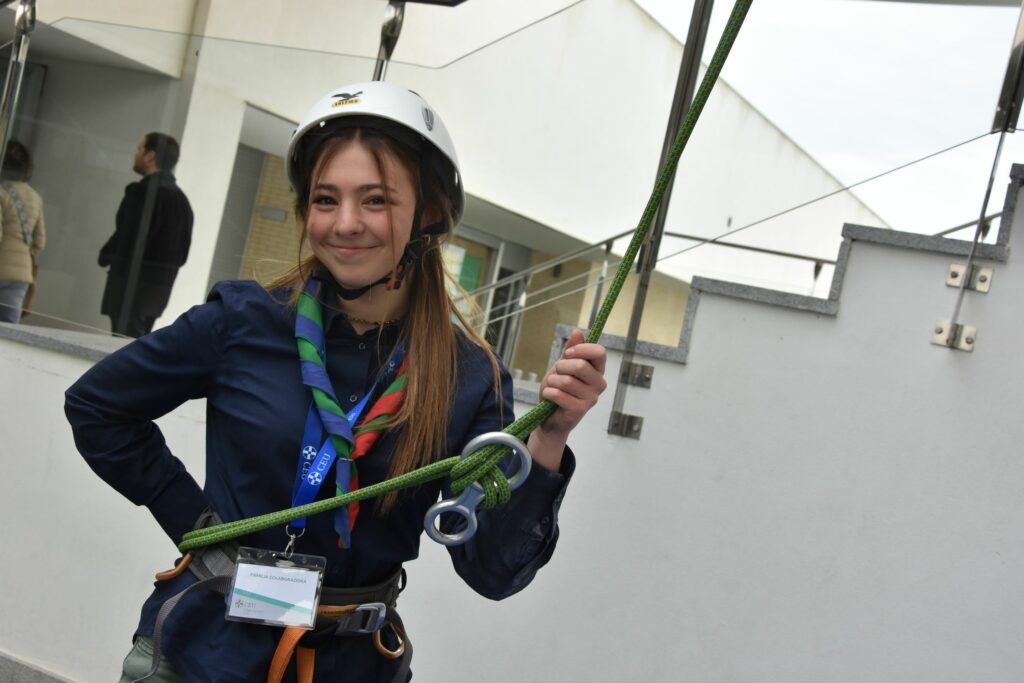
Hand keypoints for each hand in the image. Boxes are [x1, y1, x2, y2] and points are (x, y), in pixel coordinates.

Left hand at [528, 329, 606, 470]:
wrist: (550, 417)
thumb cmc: (558, 390)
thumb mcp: (562, 367)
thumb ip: (570, 350)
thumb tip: (577, 331)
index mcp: (597, 370)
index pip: (600, 352)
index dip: (581, 349)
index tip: (567, 354)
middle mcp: (599, 384)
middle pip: (580, 366)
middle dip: (560, 367)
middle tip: (556, 374)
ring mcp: (591, 398)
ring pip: (567, 381)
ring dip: (552, 382)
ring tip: (551, 387)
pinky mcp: (580, 410)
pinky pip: (560, 395)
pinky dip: (549, 393)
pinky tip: (549, 396)